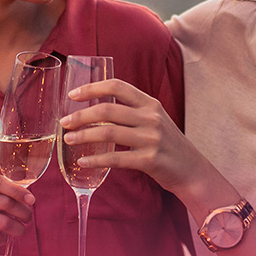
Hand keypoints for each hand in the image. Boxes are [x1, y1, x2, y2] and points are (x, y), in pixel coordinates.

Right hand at [0, 171, 35, 255]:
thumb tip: (29, 199)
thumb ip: (8, 189)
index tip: (31, 200)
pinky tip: (4, 236)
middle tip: (28, 217)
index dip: (18, 191)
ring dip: (17, 228)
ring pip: (2, 223)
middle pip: (4, 203)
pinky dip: (4, 239)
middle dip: (23, 212)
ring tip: (20, 229)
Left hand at [59, 78, 208, 197]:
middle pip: (108, 109)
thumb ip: (132, 111)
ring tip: (69, 140)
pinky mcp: (149, 160)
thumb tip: (96, 108)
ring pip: (108, 132)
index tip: (73, 94)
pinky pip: (116, 158)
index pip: (117, 86)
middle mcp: (151, 117)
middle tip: (64, 122)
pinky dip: (96, 159)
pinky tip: (83, 162)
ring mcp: (151, 138)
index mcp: (150, 103)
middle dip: (81, 115)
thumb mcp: (154, 119)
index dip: (93, 88)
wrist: (191, 169)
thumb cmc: (166, 144)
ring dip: (84, 135)